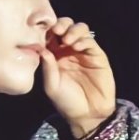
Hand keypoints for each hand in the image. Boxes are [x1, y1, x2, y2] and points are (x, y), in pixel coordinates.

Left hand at [39, 16, 116, 138]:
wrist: (87, 114)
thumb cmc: (66, 101)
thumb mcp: (52, 86)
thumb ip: (48, 68)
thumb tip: (41, 49)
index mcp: (55, 55)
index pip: (51, 35)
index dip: (47, 30)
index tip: (42, 32)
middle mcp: (69, 50)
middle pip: (66, 26)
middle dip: (61, 24)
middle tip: (56, 30)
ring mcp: (84, 51)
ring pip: (80, 29)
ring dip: (73, 29)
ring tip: (67, 39)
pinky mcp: (97, 55)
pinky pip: (91, 42)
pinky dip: (84, 39)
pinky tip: (77, 46)